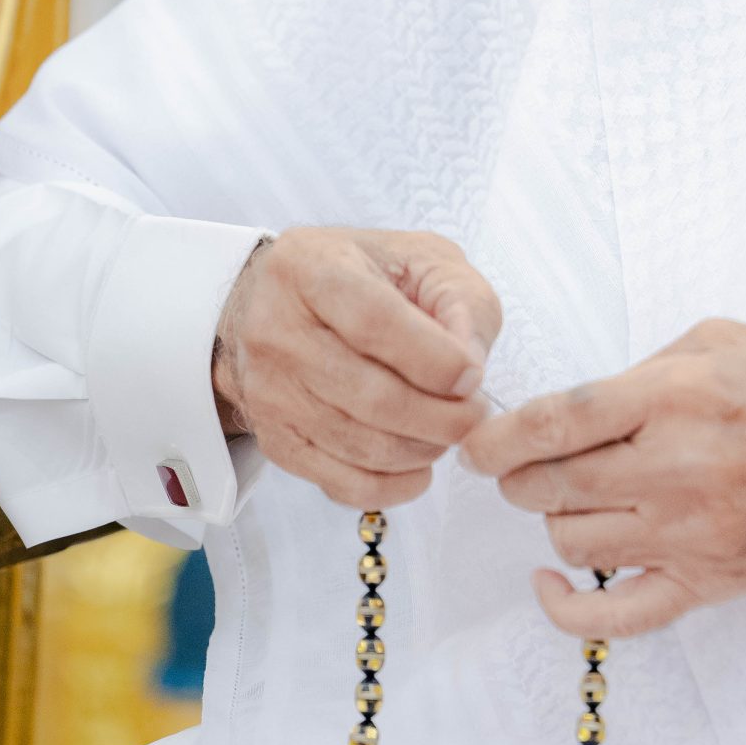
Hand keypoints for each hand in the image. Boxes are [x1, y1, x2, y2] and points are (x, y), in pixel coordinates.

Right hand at [212, 227, 499, 507]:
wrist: (287, 302)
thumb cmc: (365, 275)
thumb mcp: (425, 259)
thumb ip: (462, 301)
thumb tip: (470, 368)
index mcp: (312, 269)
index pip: (375, 323)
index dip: (435, 360)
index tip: (473, 377)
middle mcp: (277, 330)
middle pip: (370, 395)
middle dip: (441, 417)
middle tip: (475, 413)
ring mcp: (270, 390)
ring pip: (359, 444)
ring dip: (422, 449)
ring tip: (449, 430)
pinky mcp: (274, 438)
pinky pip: (340, 482)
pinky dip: (392, 485)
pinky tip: (420, 464)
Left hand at [462, 319, 745, 636]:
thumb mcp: (723, 339)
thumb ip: (646, 369)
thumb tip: (588, 403)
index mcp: (673, 397)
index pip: (552, 422)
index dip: (497, 437)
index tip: (477, 443)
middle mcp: (673, 469)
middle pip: (548, 485)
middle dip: (519, 474)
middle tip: (521, 464)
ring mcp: (688, 534)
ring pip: (571, 540)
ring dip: (554, 519)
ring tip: (573, 498)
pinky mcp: (707, 582)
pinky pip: (616, 615)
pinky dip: (568, 608)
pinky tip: (550, 585)